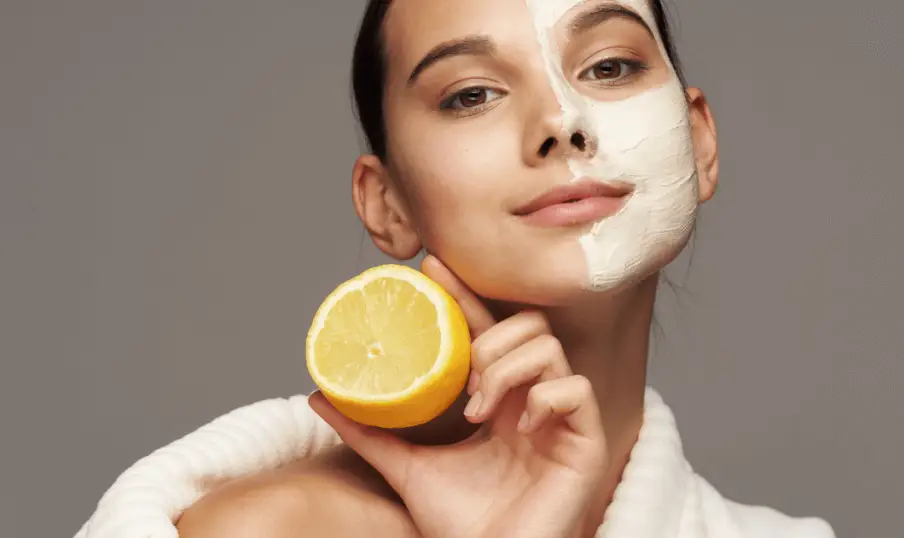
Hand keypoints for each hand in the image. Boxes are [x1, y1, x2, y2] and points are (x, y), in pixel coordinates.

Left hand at [309, 255, 607, 537]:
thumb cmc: (460, 523)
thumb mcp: (406, 467)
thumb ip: (369, 431)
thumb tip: (317, 396)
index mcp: (501, 396)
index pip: (487, 328)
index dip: (464, 295)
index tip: (431, 268)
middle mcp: (534, 398)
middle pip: (528, 325)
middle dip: (490, 342)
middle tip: (463, 384)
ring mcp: (561, 418)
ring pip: (550, 349)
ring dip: (507, 370)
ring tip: (479, 411)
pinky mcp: (586, 442)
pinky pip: (576, 390)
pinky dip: (544, 399)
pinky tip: (518, 428)